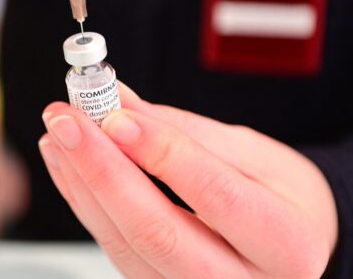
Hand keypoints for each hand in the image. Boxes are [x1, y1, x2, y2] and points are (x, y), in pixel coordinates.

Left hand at [39, 84, 337, 277]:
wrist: (294, 246)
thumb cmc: (284, 199)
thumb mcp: (256, 154)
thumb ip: (186, 131)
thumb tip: (120, 102)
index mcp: (287, 243)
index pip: (217, 196)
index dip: (162, 153)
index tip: (117, 115)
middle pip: (158, 233)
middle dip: (102, 170)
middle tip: (67, 121)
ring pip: (127, 245)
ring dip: (83, 184)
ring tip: (59, 134)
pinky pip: (117, 250)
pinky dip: (87, 204)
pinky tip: (69, 166)